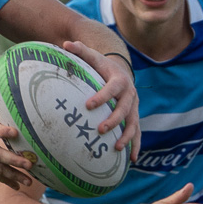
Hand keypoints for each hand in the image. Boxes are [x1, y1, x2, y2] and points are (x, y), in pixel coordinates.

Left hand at [63, 41, 141, 157]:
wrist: (121, 71)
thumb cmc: (102, 66)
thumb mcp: (92, 56)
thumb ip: (80, 50)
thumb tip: (65, 43)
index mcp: (120, 80)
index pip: (112, 88)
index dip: (102, 96)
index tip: (88, 105)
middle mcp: (130, 94)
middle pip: (125, 108)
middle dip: (114, 119)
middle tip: (100, 129)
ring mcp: (134, 107)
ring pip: (134, 123)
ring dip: (127, 136)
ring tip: (116, 148)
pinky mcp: (135, 117)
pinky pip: (137, 133)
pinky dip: (136, 146)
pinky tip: (132, 160)